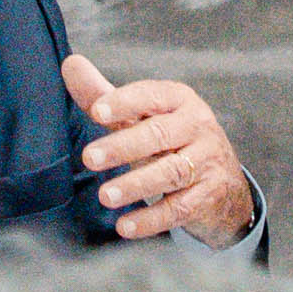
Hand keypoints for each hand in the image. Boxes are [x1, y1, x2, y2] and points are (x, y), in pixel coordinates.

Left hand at [65, 54, 256, 243]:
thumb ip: (104, 95)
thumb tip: (70, 65)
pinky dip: (151, 219)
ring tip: (105, 195)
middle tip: (90, 158)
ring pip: (170, 173)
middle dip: (123, 146)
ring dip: (136, 185)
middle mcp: (197, 127)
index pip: (151, 96)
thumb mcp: (142, 116)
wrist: (222, 181)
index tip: (96, 111)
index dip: (123, 103)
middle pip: (159, 135)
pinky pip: (178, 209)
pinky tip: (125, 226)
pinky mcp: (208, 196)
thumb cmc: (171, 140)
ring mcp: (207, 162)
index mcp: (179, 100)